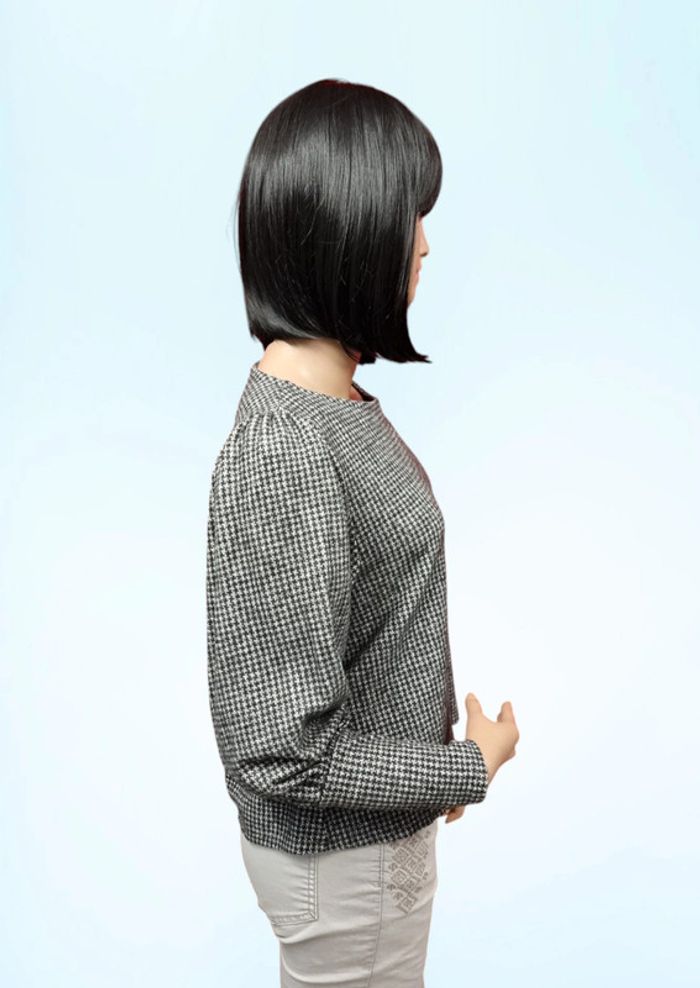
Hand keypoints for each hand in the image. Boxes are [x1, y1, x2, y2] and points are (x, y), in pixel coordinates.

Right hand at [444, 691, 519, 823]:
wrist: (476, 767)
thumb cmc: (481, 742)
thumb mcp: (476, 719)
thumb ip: (473, 706)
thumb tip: (471, 696)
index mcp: (511, 731)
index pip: (509, 716)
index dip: (506, 708)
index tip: (507, 703)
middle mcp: (510, 744)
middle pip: (508, 729)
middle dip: (503, 721)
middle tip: (501, 715)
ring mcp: (504, 755)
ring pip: (503, 741)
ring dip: (498, 734)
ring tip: (493, 730)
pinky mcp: (495, 764)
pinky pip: (496, 750)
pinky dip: (493, 744)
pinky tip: (486, 744)